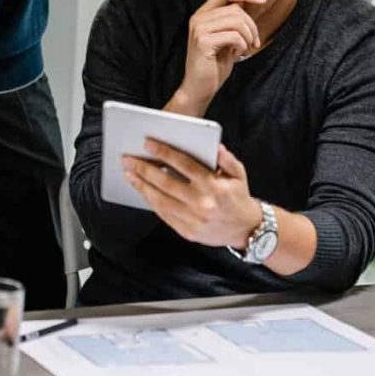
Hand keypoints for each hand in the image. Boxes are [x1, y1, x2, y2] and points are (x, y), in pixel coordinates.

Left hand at [122, 141, 261, 248]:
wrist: (246, 229)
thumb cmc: (238, 197)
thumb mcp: (238, 173)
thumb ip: (226, 158)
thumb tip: (214, 146)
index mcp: (213, 185)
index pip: (183, 164)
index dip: (163, 152)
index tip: (148, 144)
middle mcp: (201, 202)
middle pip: (166, 182)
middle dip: (144, 169)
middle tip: (128, 159)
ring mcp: (193, 219)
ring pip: (160, 200)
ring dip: (142, 186)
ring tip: (129, 174)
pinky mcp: (187, 232)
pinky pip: (164, 215)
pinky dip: (151, 202)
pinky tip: (143, 192)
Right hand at [177, 0, 265, 112]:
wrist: (200, 87)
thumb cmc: (214, 64)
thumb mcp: (226, 38)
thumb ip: (232, 21)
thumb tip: (247, 2)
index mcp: (202, 15)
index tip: (263, 0)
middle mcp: (198, 19)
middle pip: (235, 9)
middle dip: (252, 25)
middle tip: (255, 42)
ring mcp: (199, 29)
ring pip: (236, 21)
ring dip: (249, 35)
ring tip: (248, 47)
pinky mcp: (203, 42)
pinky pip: (233, 35)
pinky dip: (242, 44)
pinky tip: (239, 53)